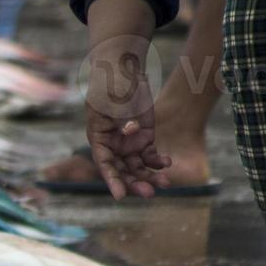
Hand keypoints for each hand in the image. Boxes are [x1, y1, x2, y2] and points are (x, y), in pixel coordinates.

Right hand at [84, 34, 171, 199]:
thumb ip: (123, 117)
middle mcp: (112, 145)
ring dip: (150, 176)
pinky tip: (166, 164)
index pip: (104, 164)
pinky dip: (158, 162)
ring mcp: (128, 142)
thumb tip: (133, 132)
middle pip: (123, 170)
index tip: (121, 196)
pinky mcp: (143, 136)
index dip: (113, 180)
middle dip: (135, 183)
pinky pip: (150, 156)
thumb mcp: (115, 99)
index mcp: (99, 138)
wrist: (123, 69)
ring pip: (138, 167)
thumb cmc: (113, 83)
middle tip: (149, 193)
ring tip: (165, 184)